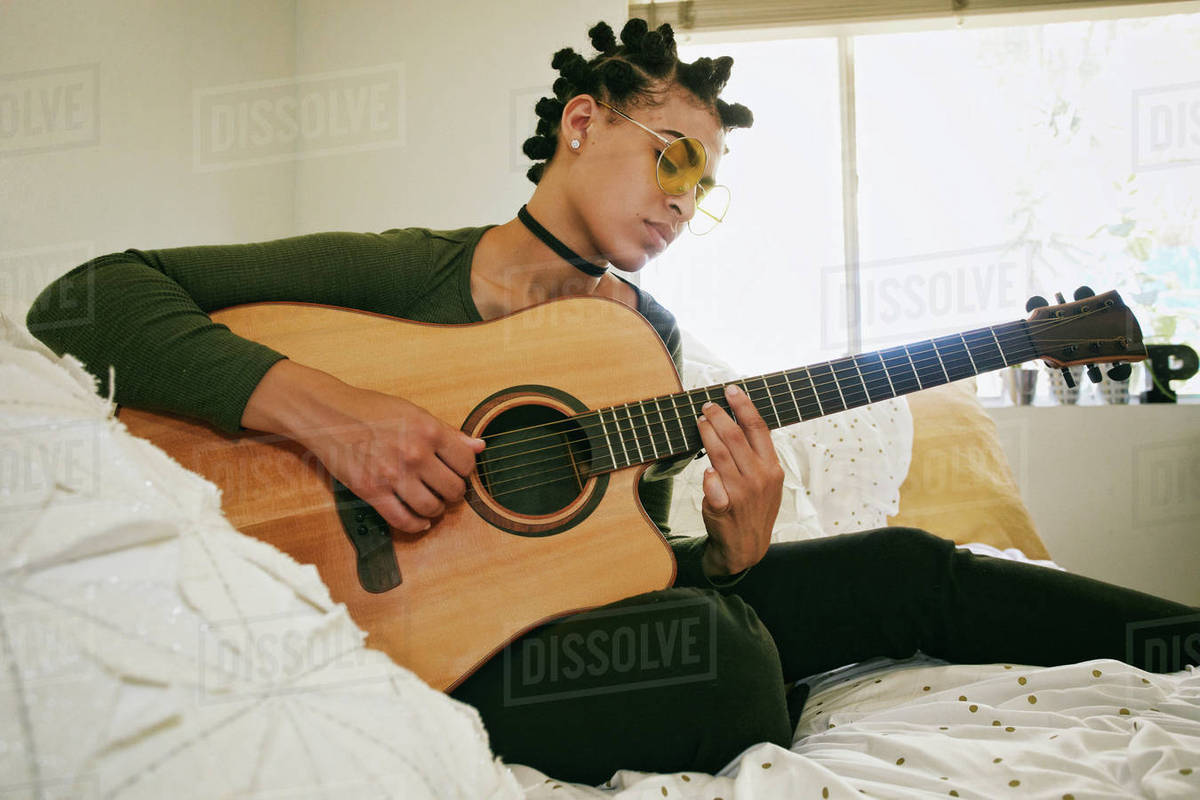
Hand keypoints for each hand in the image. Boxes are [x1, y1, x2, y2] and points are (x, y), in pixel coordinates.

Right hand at [288, 381, 484, 533]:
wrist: (328, 415)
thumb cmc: (371, 410)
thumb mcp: (414, 412)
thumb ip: (448, 432)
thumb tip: (479, 446)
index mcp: (429, 431)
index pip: (467, 463)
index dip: (465, 471)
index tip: (457, 472)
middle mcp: (414, 454)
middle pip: (453, 489)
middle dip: (453, 493)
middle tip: (445, 489)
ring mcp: (393, 475)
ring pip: (432, 508)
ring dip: (436, 510)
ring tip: (432, 502)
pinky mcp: (372, 491)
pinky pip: (403, 520)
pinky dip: (416, 525)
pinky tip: (419, 520)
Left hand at [696, 383, 783, 576]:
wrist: (747, 547)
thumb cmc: (753, 508)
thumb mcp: (766, 481)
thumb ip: (756, 455)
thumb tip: (737, 420)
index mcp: (771, 467)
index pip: (758, 428)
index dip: (743, 406)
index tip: (730, 389)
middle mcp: (759, 478)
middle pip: (736, 437)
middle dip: (719, 416)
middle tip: (706, 405)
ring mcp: (741, 494)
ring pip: (720, 456)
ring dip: (707, 434)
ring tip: (699, 421)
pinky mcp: (723, 509)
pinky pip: (713, 488)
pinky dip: (709, 478)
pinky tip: (705, 469)